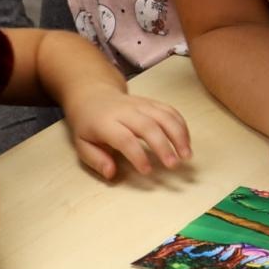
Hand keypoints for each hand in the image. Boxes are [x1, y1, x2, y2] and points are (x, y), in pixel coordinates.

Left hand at [63, 86, 191, 179]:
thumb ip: (96, 160)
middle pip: (149, 125)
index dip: (137, 155)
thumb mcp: (82, 144)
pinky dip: (181, 126)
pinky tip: (186, 143)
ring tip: (187, 156)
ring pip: (164, 116)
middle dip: (163, 145)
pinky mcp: (151, 102)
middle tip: (173, 165)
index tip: (147, 171)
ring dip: (178, 135)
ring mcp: (141, 104)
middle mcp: (125, 111)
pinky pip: (170, 111)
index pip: (124, 138)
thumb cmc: (88, 124)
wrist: (93, 95)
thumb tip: (111, 173)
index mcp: (105, 123)